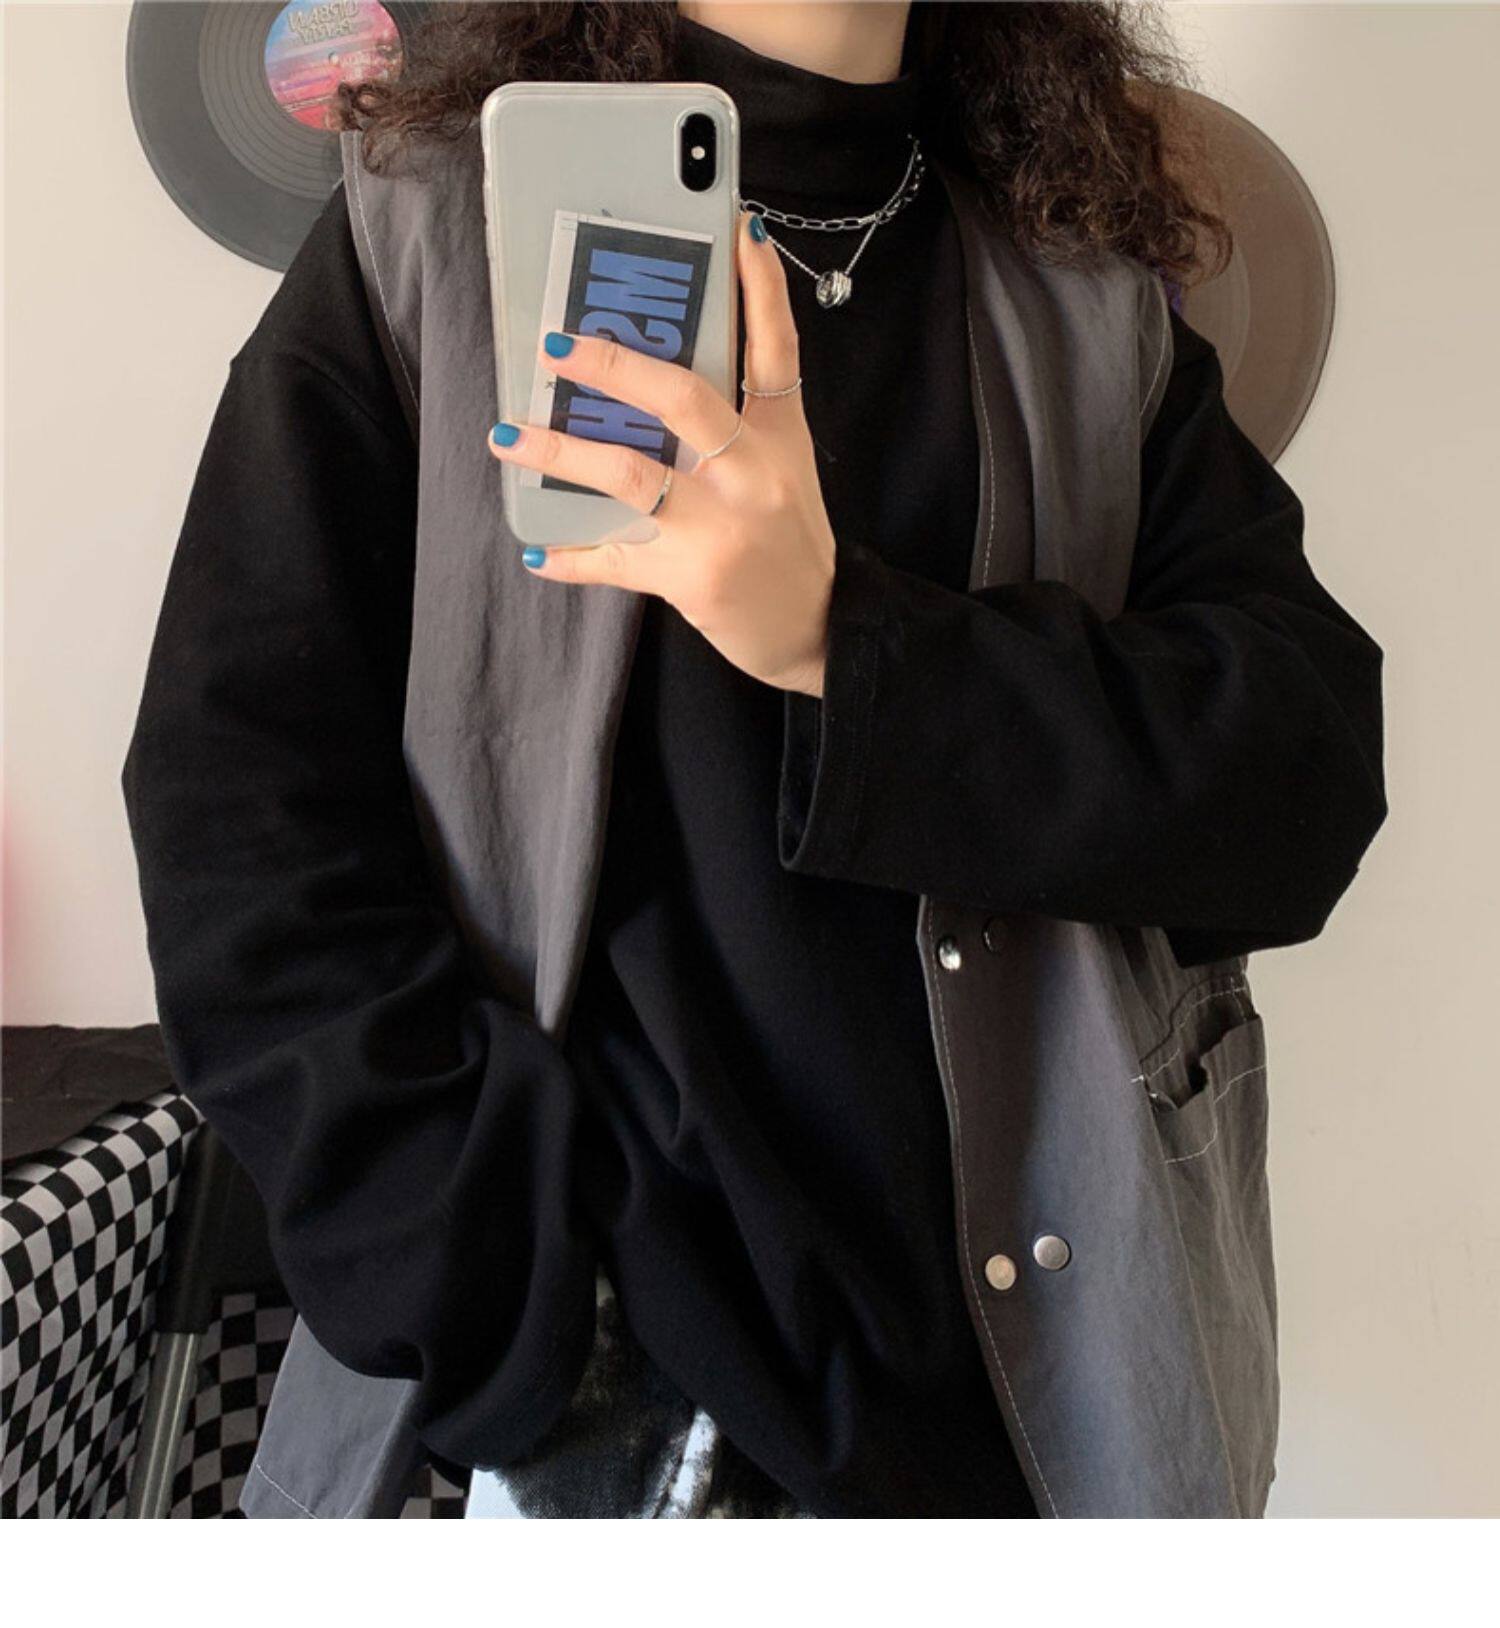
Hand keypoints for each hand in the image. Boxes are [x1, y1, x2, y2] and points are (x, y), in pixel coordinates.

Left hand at [485, 211, 833, 697]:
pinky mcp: (691, 576)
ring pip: (629, 473)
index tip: (739, 225)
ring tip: (508, 436)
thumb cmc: (789, 543)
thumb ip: (735, 425)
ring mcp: (720, 526)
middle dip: (613, 363)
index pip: (774, 347)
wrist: (817, 629)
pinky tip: (539, 551)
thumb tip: (651, 378)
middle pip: (682, 397)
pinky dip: (572, 557)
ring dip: (560, 451)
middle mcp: (751, 473)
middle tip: (555, 344)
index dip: (759, 285)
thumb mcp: (782, 471)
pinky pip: (615, 560)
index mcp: (779, 438)